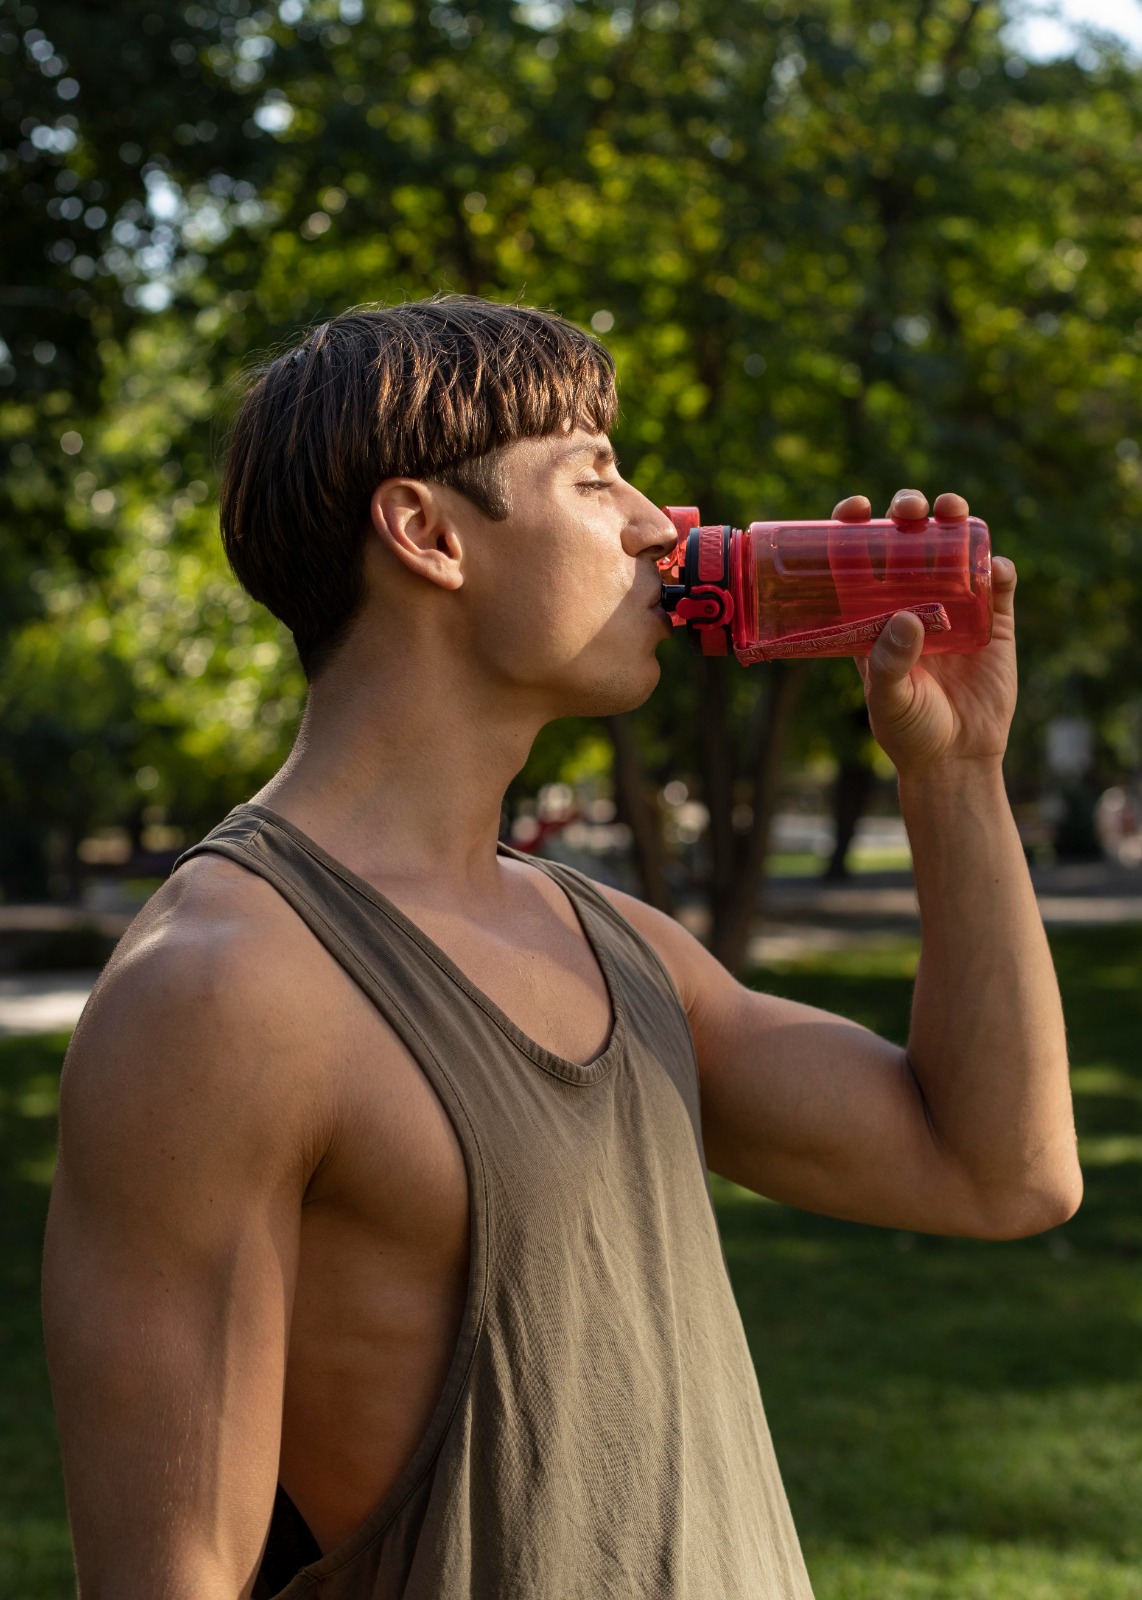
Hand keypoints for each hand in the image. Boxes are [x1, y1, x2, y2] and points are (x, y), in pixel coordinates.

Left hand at [830, 488, 1016, 777]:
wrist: (955, 758)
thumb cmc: (908, 731)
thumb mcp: (887, 699)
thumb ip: (890, 663)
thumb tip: (907, 617)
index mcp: (872, 612)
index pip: (859, 557)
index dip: (854, 526)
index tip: (854, 509)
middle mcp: (912, 599)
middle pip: (908, 539)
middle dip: (907, 511)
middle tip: (909, 508)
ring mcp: (956, 606)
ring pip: (956, 548)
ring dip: (955, 519)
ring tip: (952, 510)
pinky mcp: (995, 623)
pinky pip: (999, 586)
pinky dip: (1000, 569)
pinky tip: (995, 568)